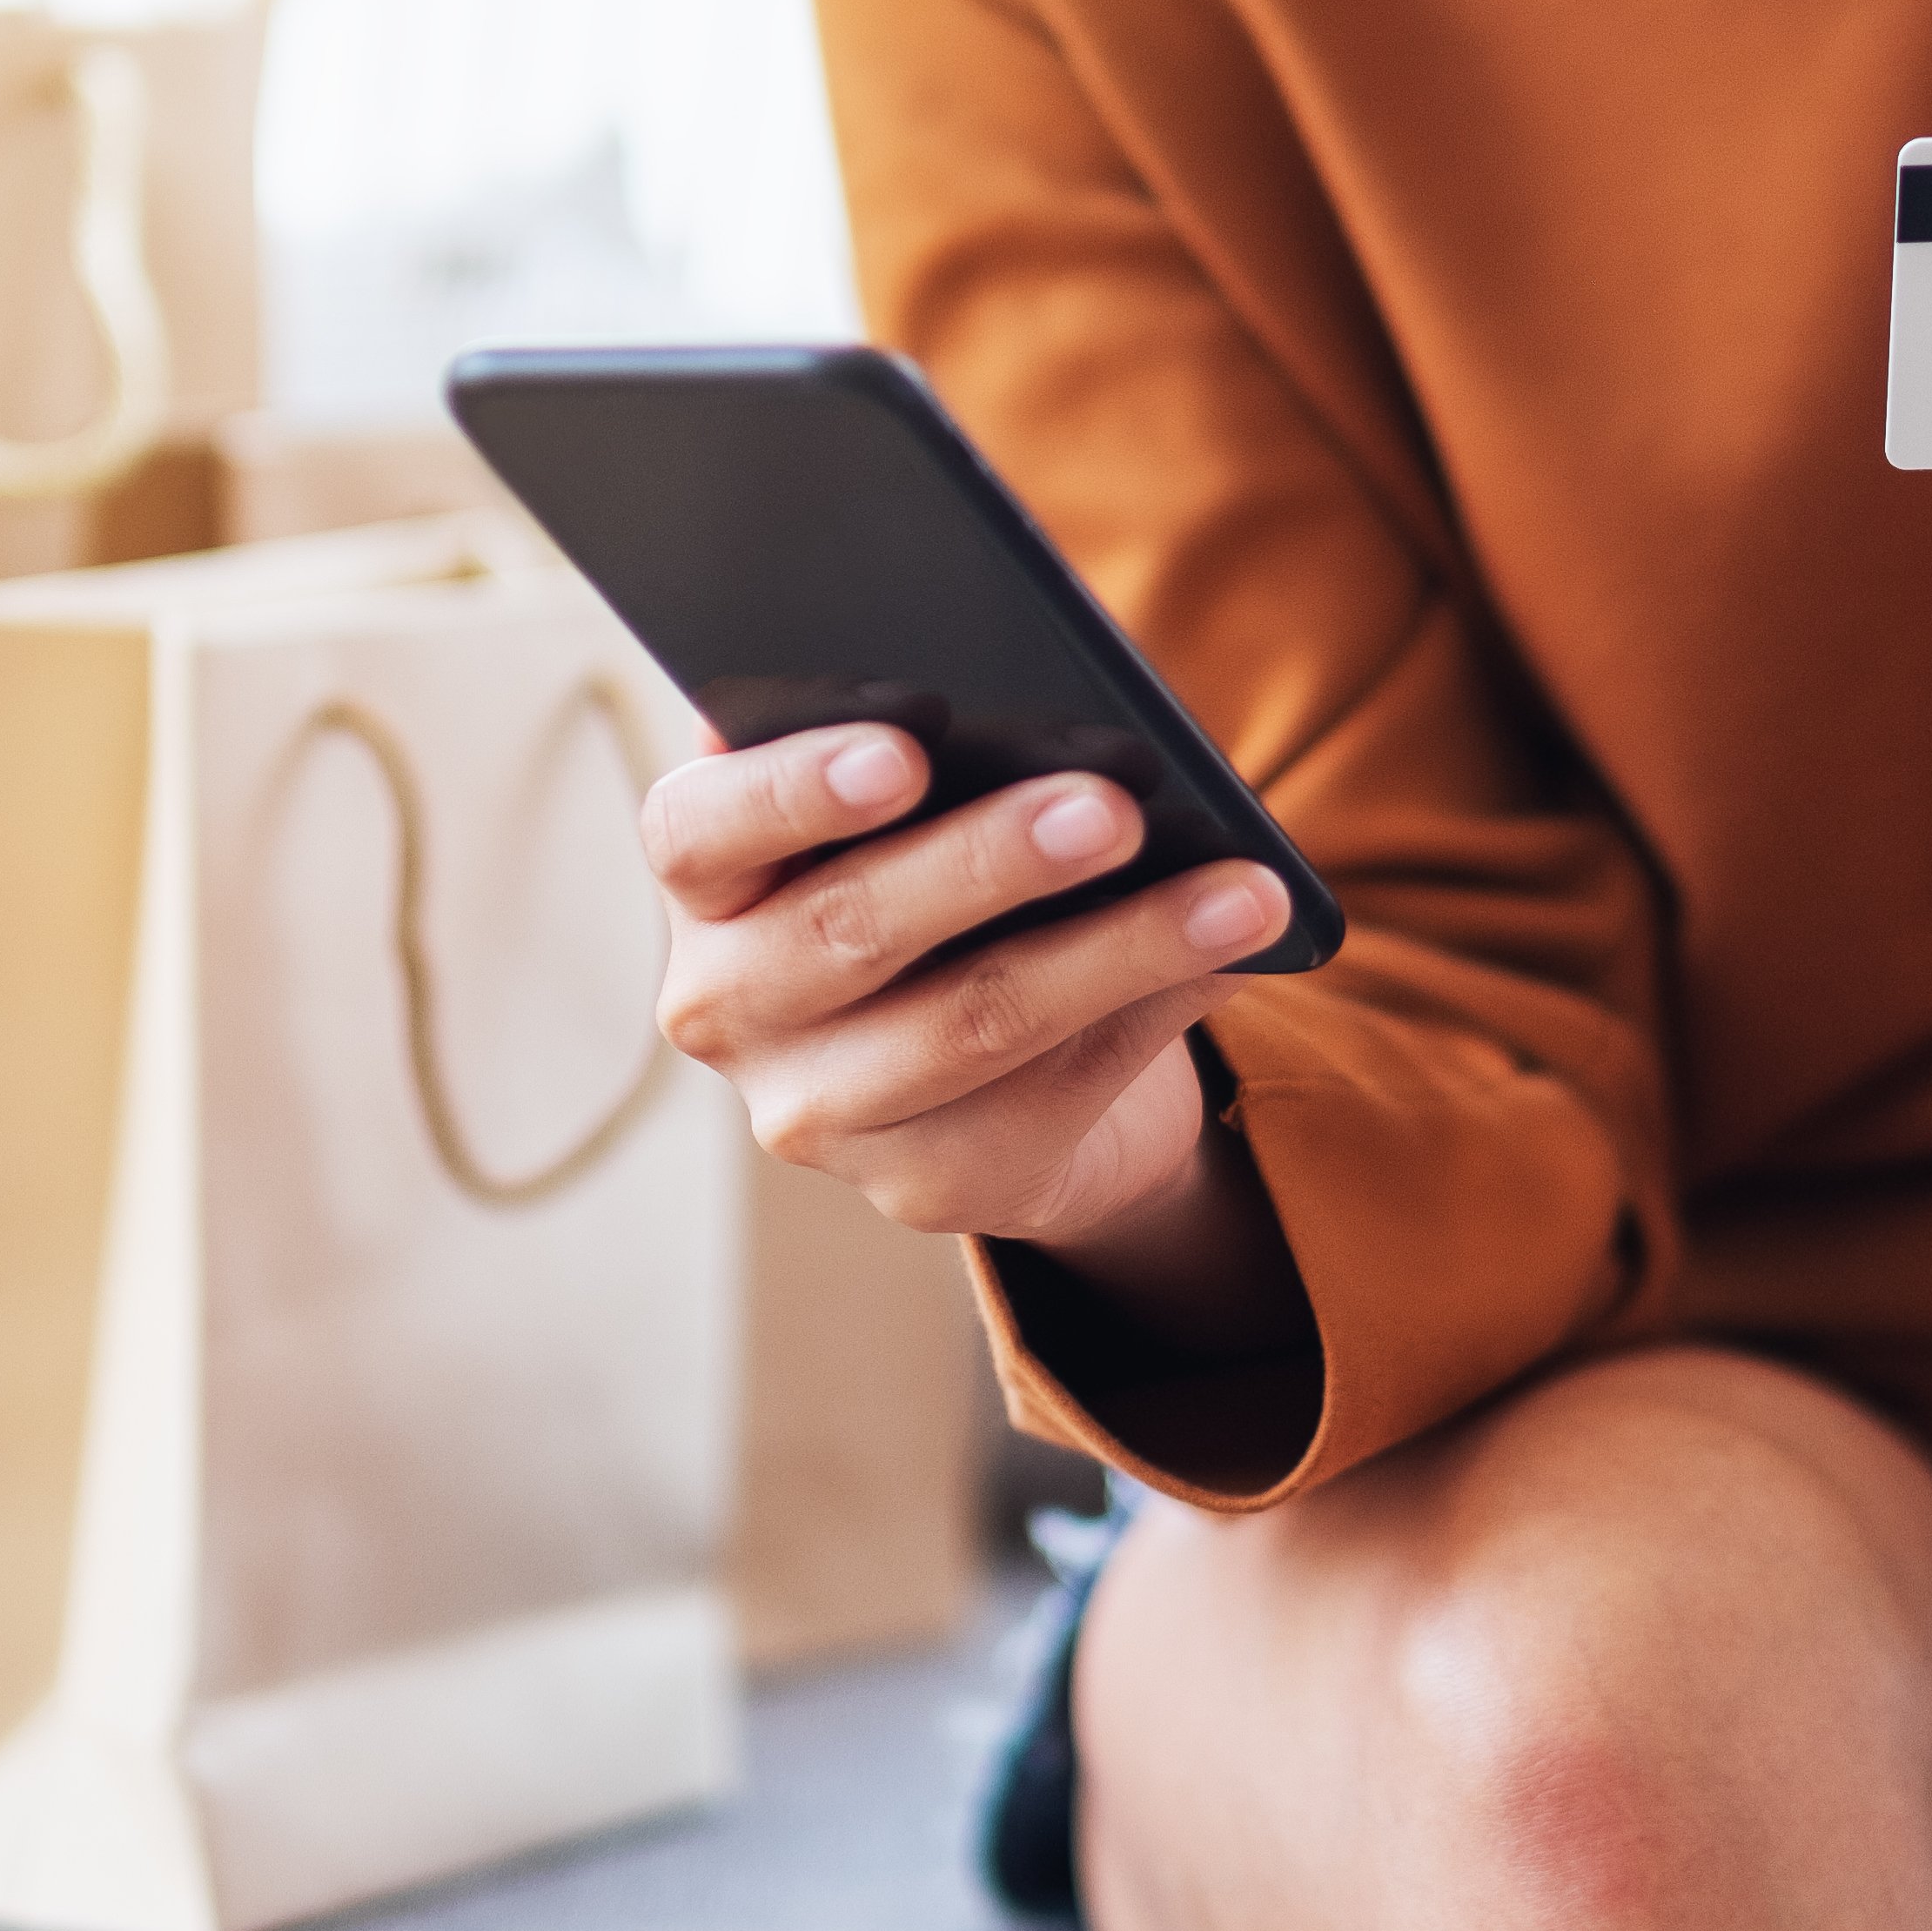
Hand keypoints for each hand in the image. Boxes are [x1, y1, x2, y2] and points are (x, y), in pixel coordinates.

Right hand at [641, 724, 1287, 1254]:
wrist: (992, 1064)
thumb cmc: (945, 877)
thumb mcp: (915, 814)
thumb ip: (943, 767)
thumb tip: (1093, 745)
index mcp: (706, 878)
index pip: (696, 828)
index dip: (794, 788)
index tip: (907, 747)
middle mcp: (727, 1003)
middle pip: (850, 929)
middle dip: (992, 861)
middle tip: (1114, 808)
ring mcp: (815, 1111)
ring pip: (971, 1023)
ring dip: (1120, 947)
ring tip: (1233, 891)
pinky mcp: (922, 1185)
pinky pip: (1052, 1092)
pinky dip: (1156, 1009)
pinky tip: (1234, 953)